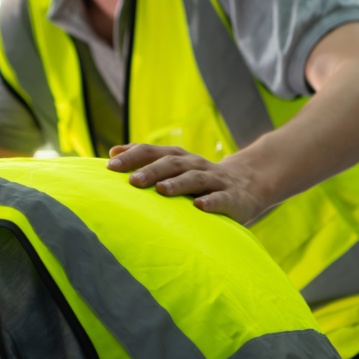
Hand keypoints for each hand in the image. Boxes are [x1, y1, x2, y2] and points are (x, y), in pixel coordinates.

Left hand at [107, 143, 267, 223]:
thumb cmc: (199, 180)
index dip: (132, 156)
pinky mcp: (232, 197)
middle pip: (172, 163)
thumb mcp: (174, 167)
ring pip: (195, 178)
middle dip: (151, 171)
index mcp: (179, 158)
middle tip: (132, 181)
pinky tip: (200, 207)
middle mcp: (195, 165)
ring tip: (161, 190)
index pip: (153, 152)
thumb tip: (112, 153)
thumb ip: (146, 161)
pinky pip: (222, 198)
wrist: (247, 185)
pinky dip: (211, 201)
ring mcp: (215, 180)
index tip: (110, 164)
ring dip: (178, 184)